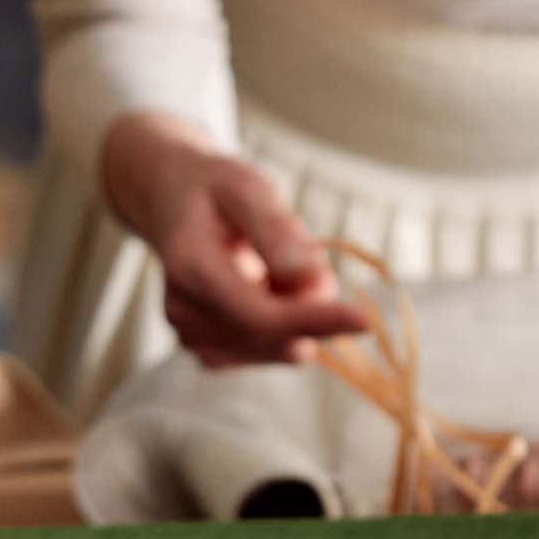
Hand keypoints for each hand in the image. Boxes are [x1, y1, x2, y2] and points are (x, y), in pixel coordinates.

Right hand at [102, 113, 370, 366]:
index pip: (260, 315)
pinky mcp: (207, 350)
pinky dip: (285, 325)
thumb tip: (308, 276)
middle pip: (274, 335)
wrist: (173, 202)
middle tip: (308, 254)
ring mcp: (191, 336)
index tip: (364, 319)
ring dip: (299, 313)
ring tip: (278, 264)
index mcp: (190, 269)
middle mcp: (183, 313)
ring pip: (278, 348)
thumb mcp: (246, 186)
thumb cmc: (214, 189)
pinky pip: (269, 351)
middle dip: (312, 305)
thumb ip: (275, 229)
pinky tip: (268, 289)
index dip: (314, 320)